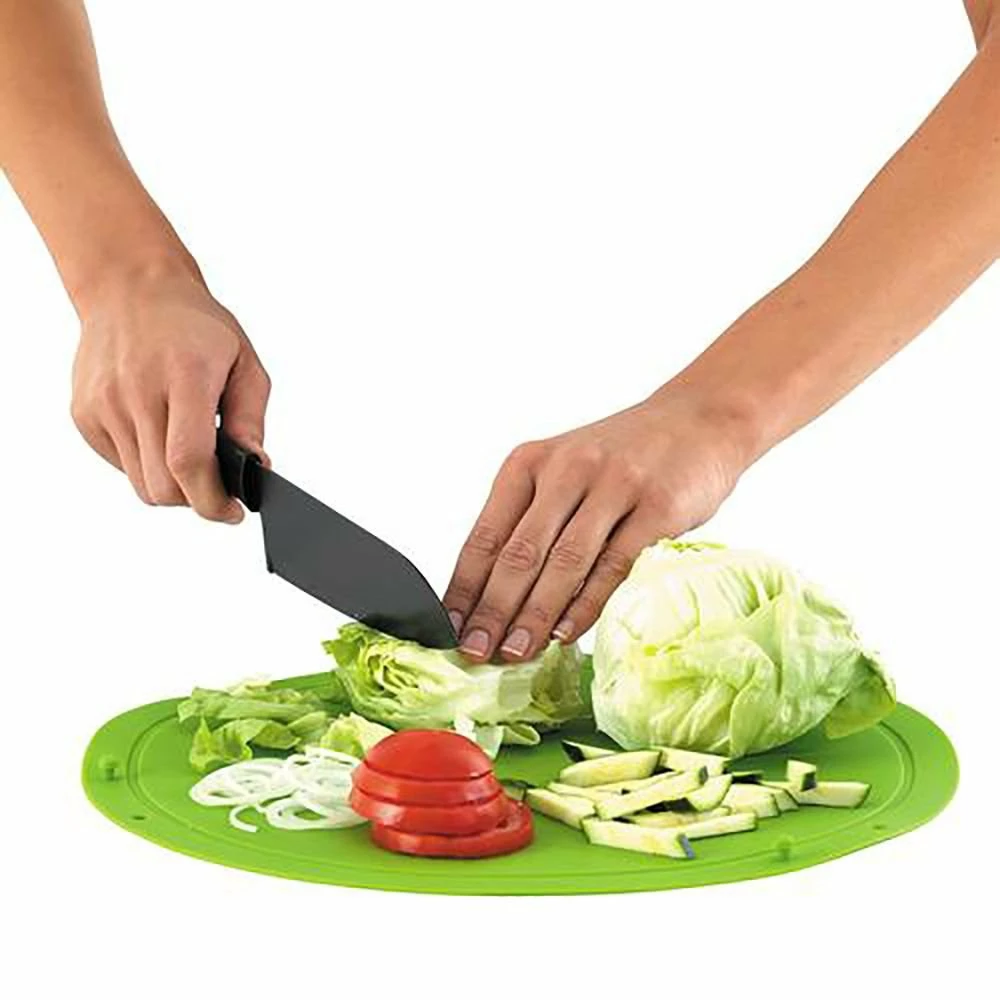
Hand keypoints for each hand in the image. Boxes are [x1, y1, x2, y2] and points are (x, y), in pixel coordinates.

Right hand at [70, 267, 270, 521]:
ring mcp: (104, 404)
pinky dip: (147, 466)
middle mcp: (137, 391)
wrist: (132, 289)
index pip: (189, 460)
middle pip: (164, 486)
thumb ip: (251, 420)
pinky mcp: (84, 414)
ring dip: (173, 487)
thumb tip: (254, 466)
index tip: (232, 511)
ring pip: (142, 485)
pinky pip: (121, 466)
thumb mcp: (244, 362)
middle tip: (217, 488)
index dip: (212, 499)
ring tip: (191, 458)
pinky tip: (161, 437)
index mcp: (183, 376)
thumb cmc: (194, 325)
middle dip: (197, 500)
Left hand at [444, 391, 749, 661]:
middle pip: (519, 553)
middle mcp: (566, 470)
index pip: (485, 536)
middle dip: (492, 610)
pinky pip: (614, 566)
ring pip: (564, 562)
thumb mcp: (563, 473)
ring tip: (515, 652)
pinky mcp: (657, 507)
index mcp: (530, 463)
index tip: (449, 630)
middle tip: (475, 651)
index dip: (465, 588)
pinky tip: (566, 632)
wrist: (699, 418)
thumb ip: (532, 523)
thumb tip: (493, 599)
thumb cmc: (623, 457)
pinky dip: (587, 604)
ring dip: (534, 615)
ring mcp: (614, 486)